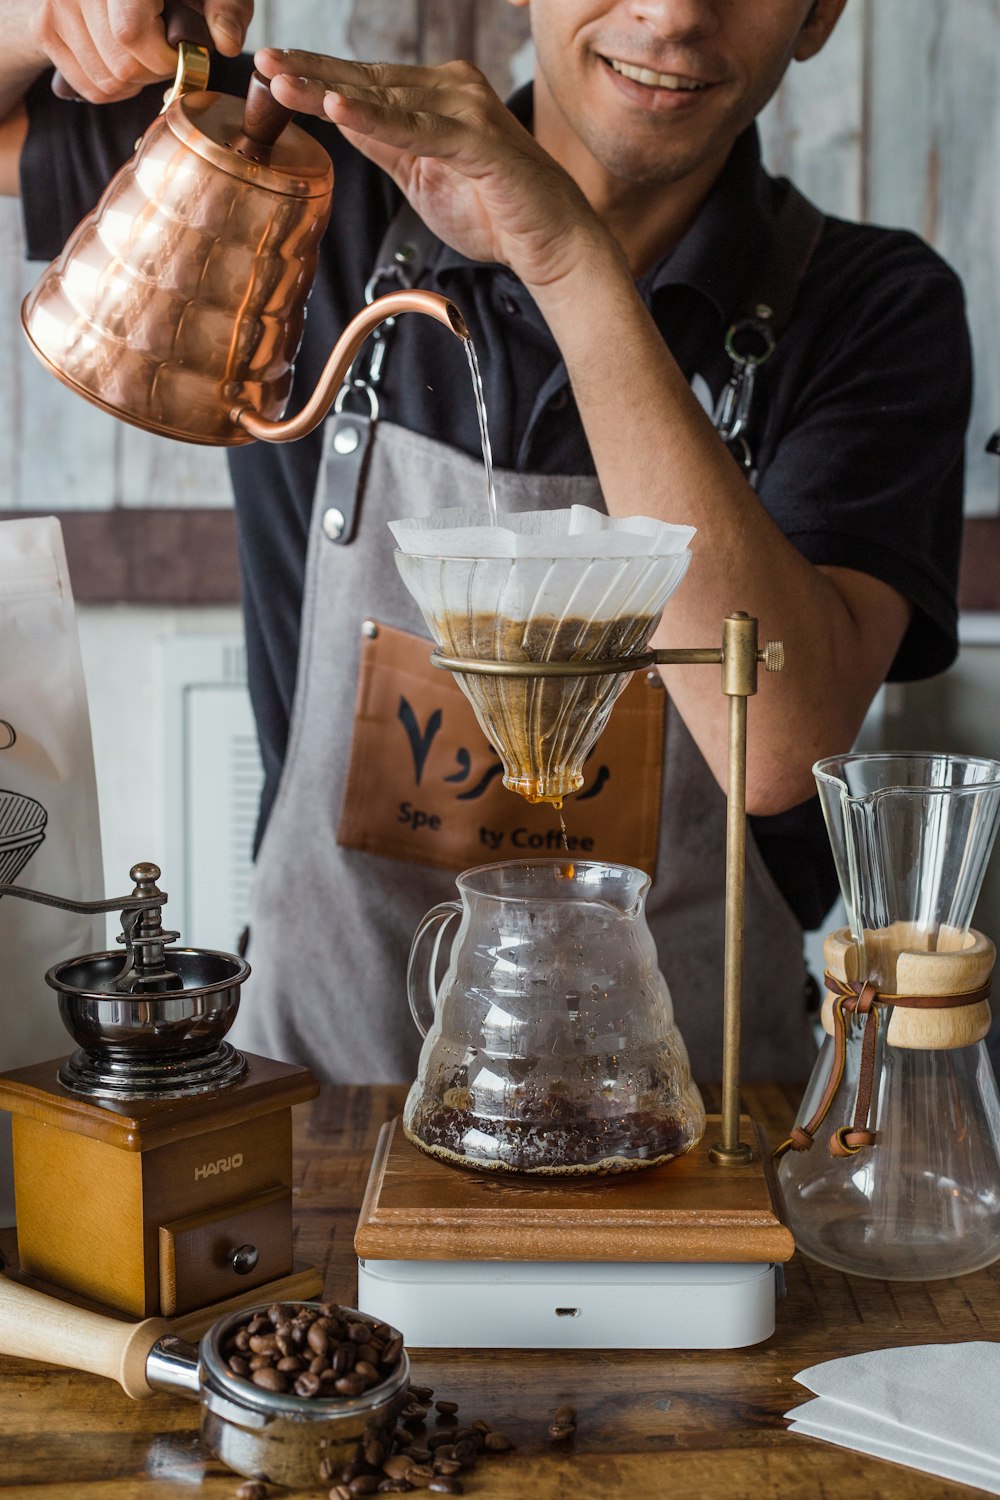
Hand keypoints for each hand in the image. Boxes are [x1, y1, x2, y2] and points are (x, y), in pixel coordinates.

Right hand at [31, 0, 252, 102]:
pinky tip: (122, 60)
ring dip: (133, 82)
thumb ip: (226, 8)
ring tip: (142, 55)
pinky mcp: (43, 26)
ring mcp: (54, 5)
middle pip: (120, 66)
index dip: (162, 57)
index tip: (179, 52)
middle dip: (151, 72)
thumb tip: (225, 42)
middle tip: (162, 51)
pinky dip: (110, 86)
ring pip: (104, 82)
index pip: (130, 34)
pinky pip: (85, 86)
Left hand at [254, 48, 615, 291]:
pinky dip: (376, 119)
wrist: (551, 245)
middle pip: (368, 80)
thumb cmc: (494, 212)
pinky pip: (418, 130)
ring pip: (386, 99)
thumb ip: (384, 145)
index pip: (365, 83)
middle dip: (311, 71)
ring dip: (330, 89)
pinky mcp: (480, 142)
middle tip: (262, 62)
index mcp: (436, 97)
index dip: (316, 76)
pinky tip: (337, 109)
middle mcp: (453, 90)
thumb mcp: (420, 177)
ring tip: (282, 83)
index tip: (270, 71)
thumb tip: (338, 117)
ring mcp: (467, 111)